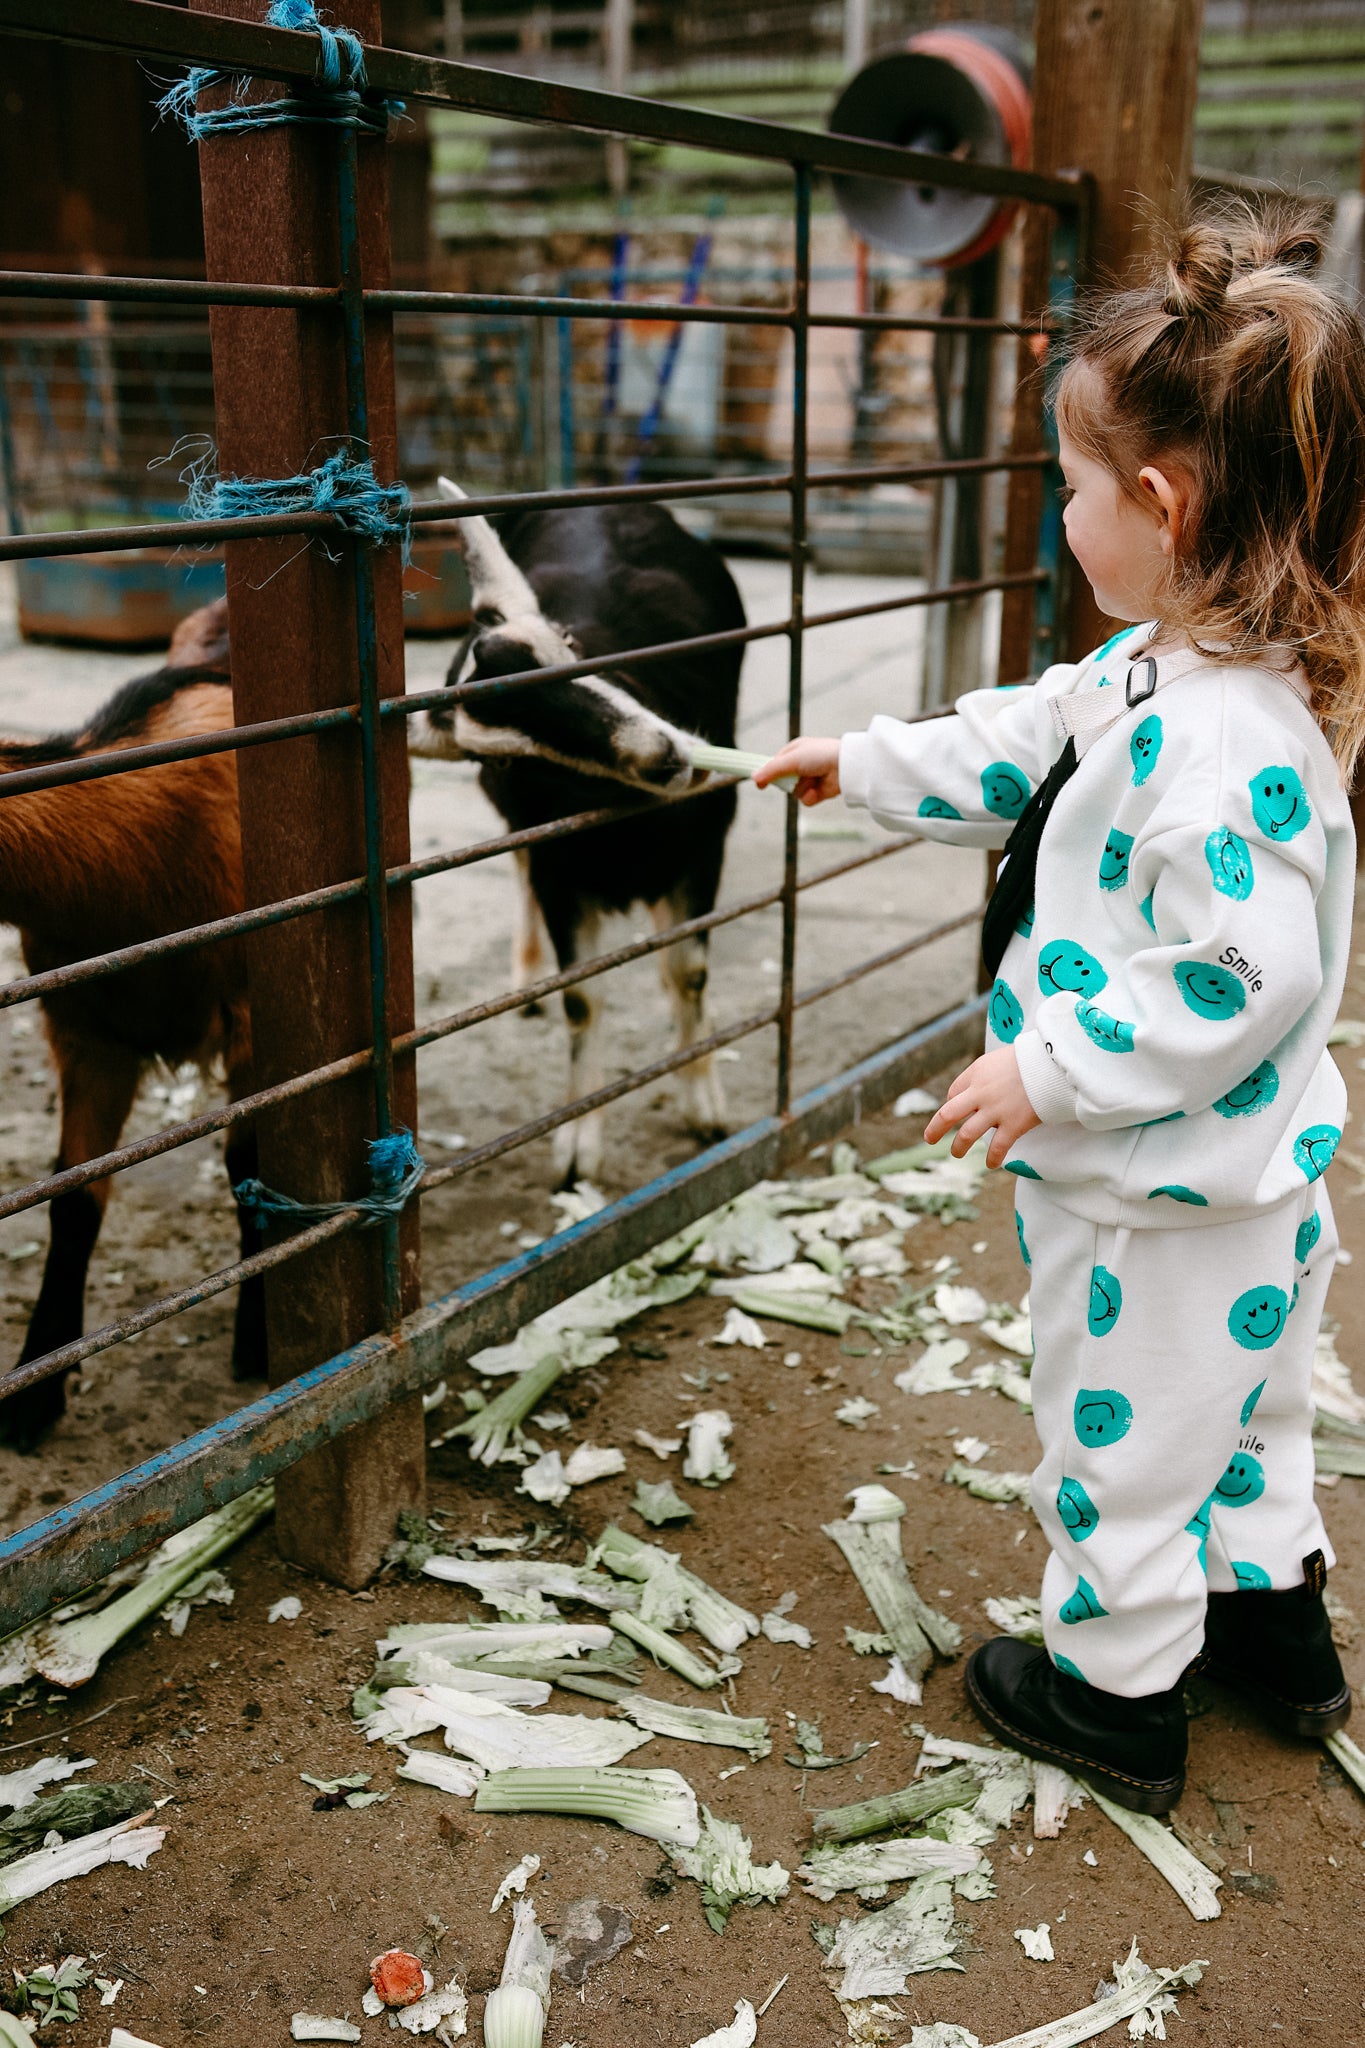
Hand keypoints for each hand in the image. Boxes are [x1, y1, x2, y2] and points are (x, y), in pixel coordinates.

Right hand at [755, 735, 840, 805]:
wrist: (846, 766)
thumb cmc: (819, 755)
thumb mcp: (791, 760)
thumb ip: (771, 770)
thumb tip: (753, 778)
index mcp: (795, 751)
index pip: (774, 764)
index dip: (768, 773)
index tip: (760, 782)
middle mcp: (801, 765)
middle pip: (782, 781)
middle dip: (787, 782)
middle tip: (793, 777)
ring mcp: (810, 778)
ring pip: (794, 792)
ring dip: (801, 788)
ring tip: (813, 779)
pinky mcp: (818, 792)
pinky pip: (805, 800)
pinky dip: (811, 796)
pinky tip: (819, 789)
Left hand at [924, 1048, 1041, 1169]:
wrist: (1053, 1062)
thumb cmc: (1030, 1057)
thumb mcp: (999, 1058)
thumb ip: (985, 1073)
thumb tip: (978, 1089)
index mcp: (976, 1074)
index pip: (954, 1092)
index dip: (952, 1102)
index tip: (956, 1110)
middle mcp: (980, 1094)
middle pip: (947, 1115)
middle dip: (935, 1129)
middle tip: (929, 1139)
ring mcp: (995, 1111)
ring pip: (966, 1135)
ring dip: (958, 1147)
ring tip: (956, 1154)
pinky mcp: (1014, 1124)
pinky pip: (998, 1147)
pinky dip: (993, 1158)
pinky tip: (990, 1164)